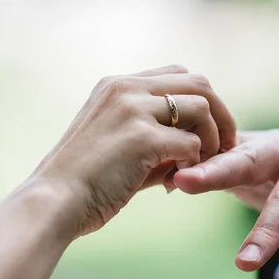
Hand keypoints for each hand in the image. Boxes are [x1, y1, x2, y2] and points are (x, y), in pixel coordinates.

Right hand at [31, 65, 235, 236]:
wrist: (52, 203)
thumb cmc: (81, 182)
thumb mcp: (115, 144)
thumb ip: (152, 137)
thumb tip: (192, 146)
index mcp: (117, 85)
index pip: (177, 76)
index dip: (201, 102)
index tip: (208, 133)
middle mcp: (126, 87)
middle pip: (198, 83)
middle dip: (220, 115)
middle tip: (226, 146)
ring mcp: (133, 109)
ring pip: (201, 109)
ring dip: (211, 140)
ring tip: (196, 168)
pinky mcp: (142, 138)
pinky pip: (192, 144)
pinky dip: (193, 164)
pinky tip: (171, 184)